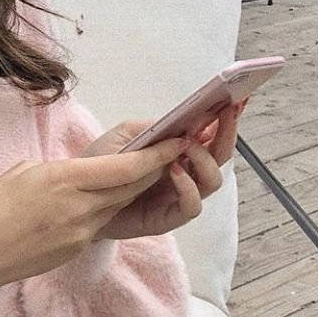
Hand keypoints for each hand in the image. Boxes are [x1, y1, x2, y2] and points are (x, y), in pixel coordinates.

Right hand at [0, 134, 187, 290]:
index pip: (125, 168)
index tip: (174, 142)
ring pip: (119, 204)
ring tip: (143, 172)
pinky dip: (108, 207)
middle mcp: (80, 206)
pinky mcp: (78, 247)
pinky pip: (101, 222)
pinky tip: (101, 199)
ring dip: (133, 188)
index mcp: (64, 180)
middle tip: (170, 152)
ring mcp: (81, 230)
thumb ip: (59, 169)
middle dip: (154, 169)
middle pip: (132, 186)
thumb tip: (78, 171)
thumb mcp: (23, 172)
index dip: (155, 156)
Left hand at [90, 103, 243, 239]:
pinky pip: (192, 206)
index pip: (210, 135)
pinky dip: (188, 187)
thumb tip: (186, 126)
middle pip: (220, 156)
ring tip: (187, 147)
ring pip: (212, 180)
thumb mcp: (125, 135)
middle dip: (227, 133)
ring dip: (204, 160)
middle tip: (227, 114)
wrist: (81, 198)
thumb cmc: (102, 164)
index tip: (236, 100)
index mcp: (177, 150)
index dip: (226, 119)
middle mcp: (185, 171)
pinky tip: (174, 171)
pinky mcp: (169, 217)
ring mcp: (179, 195)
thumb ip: (155, 127)